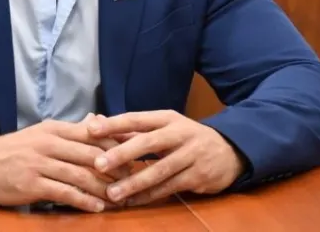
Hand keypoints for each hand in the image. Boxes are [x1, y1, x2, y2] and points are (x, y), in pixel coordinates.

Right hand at [0, 117, 129, 212]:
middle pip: (90, 154)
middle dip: (115, 168)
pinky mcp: (32, 184)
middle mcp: (49, 143)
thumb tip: (98, 120)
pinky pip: (64, 192)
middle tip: (134, 178)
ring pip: (80, 174)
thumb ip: (71, 130)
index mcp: (53, 128)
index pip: (92, 133)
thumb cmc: (14, 149)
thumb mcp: (42, 133)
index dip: (115, 144)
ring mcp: (40, 163)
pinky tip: (96, 207)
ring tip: (120, 196)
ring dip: (103, 187)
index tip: (134, 153)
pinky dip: (83, 200)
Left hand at [87, 110, 245, 206]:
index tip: (90, 130)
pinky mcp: (198, 176)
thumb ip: (132, 130)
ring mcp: (191, 155)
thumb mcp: (164, 128)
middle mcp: (180, 133)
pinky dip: (149, 196)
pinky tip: (132, 201)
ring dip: (134, 183)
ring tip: (112, 193)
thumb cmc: (185, 138)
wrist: (229, 150)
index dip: (114, 124)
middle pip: (148, 142)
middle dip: (122, 153)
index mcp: (167, 118)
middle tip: (99, 165)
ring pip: (159, 170)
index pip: (137, 119)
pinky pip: (169, 188)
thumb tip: (95, 123)